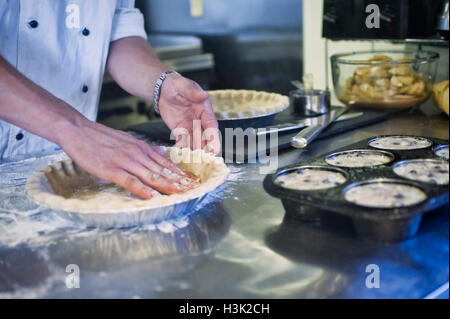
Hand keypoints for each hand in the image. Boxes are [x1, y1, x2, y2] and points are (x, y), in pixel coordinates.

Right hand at [57, 119, 199, 198]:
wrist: (77, 129)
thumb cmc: (100, 137)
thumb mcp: (127, 140)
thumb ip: (145, 149)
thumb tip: (163, 152)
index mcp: (141, 148)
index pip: (166, 163)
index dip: (180, 174)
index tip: (192, 182)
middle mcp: (137, 154)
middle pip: (163, 171)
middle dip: (179, 182)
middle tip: (193, 190)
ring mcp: (125, 161)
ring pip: (151, 176)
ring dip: (168, 186)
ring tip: (181, 194)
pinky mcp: (111, 169)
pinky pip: (131, 181)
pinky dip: (143, 189)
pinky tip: (153, 196)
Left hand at [158, 75, 220, 153]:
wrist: (163, 90)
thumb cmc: (176, 85)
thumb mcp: (183, 85)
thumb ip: (192, 91)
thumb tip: (203, 95)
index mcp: (204, 109)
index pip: (211, 125)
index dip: (213, 137)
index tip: (215, 147)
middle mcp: (199, 120)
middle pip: (204, 136)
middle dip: (204, 148)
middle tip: (203, 159)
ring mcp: (190, 127)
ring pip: (194, 141)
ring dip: (194, 151)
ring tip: (191, 160)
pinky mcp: (180, 131)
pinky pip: (182, 141)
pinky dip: (182, 148)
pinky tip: (180, 155)